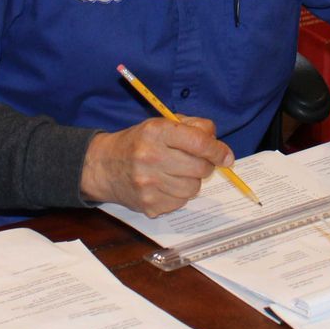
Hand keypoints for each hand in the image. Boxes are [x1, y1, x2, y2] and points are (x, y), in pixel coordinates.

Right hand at [79, 116, 231, 215]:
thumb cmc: (139, 142)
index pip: (198, 142)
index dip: (217, 150)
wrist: (103, 166)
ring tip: (176, 172)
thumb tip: (222, 150)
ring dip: (192, 181)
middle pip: (200, 168)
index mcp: (156, 132)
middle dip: (205, 165)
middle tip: (197, 161)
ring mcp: (148, 184)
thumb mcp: (161, 124)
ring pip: (193, 188)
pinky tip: (165, 185)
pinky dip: (179, 194)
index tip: (226, 156)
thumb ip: (194, 128)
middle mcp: (150, 157)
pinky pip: (181, 202)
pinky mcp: (149, 205)